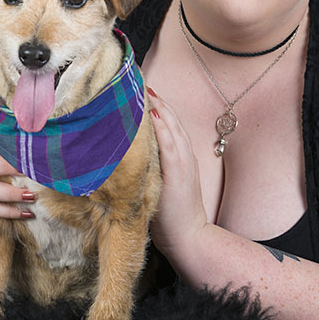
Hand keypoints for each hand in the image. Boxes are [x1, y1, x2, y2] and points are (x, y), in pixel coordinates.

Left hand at [145, 87, 208, 255]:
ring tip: (144, 88)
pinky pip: (170, 144)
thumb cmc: (172, 217)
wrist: (190, 238)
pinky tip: (152, 114)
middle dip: (156, 100)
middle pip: (171, 120)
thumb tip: (128, 158)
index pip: (168, 125)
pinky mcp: (178, 173)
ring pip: (172, 127)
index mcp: (180, 158)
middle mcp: (184, 155)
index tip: (142, 90)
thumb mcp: (160, 186)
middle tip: (141, 81)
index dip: (156, 107)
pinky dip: (162, 127)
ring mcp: (183, 163)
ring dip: (158, 107)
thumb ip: (150, 169)